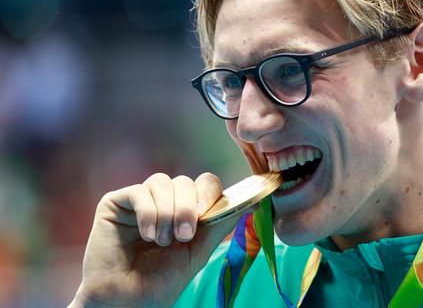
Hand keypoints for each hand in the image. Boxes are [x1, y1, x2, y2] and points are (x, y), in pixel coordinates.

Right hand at [69, 172, 240, 307]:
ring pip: (163, 182)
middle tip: (183, 236)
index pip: (204, 184)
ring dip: (168, 212)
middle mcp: (164, 201)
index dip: (209, 194)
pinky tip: (147, 235)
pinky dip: (148, 214)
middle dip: (188, 208)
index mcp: (185, 210)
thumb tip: (252, 202)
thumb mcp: (198, 251)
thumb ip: (219, 225)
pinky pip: (139, 192)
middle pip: (185, 181)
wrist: (126, 301)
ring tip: (162, 241)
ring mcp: (140, 201)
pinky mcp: (116, 203)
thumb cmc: (160, 281)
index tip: (205, 215)